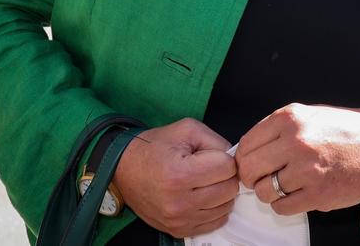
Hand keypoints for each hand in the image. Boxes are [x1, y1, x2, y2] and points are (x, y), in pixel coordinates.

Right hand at [113, 118, 238, 237]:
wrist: (124, 168)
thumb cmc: (154, 146)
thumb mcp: (187, 129)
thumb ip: (216, 141)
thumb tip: (234, 157)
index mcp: (181, 174)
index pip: (227, 168)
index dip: (225, 157)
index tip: (213, 155)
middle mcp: (180, 202)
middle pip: (229, 190)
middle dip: (225, 175)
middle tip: (212, 167)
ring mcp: (179, 219)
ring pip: (225, 208)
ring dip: (221, 192)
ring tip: (206, 181)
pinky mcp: (178, 230)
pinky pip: (214, 223)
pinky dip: (214, 208)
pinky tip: (203, 195)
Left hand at [235, 103, 359, 215]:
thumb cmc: (342, 130)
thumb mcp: (307, 115)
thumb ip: (277, 129)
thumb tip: (248, 148)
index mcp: (289, 118)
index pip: (246, 143)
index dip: (243, 158)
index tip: (249, 163)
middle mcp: (295, 141)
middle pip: (250, 168)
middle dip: (250, 177)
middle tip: (259, 178)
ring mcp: (306, 169)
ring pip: (264, 191)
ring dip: (268, 192)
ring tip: (282, 185)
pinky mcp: (317, 195)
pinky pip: (282, 207)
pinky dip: (283, 204)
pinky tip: (295, 194)